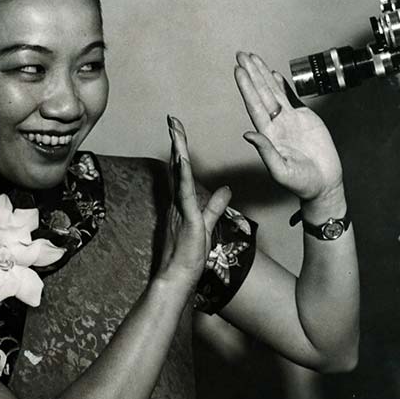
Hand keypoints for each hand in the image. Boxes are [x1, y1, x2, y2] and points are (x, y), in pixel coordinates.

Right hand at [161, 116, 230, 288]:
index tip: (179, 133)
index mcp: (182, 203)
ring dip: (178, 150)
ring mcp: (179, 209)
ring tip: (175, 129)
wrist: (177, 278)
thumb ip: (215, 206)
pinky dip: (184, 175)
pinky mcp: (186, 218)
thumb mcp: (207, 225)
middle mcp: (177, 202)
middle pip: (178, 166)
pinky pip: (184, 193)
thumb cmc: (189, 257)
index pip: (182, 172)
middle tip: (173, 120)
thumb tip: (226, 189)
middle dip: (176, 142)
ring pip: (179, 174)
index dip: (181, 151)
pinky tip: (184, 159)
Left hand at [234, 52, 343, 201]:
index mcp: (269, 136)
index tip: (239, 71)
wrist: (324, 184)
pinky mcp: (305, 119)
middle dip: (252, 74)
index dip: (247, 88)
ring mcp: (290, 120)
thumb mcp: (281, 170)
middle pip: (261, 94)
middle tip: (242, 55)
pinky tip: (273, 74)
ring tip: (253, 58)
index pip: (254, 106)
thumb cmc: (302, 183)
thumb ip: (266, 152)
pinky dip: (282, 85)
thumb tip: (249, 134)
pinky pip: (291, 98)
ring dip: (263, 75)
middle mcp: (276, 125)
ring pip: (274, 92)